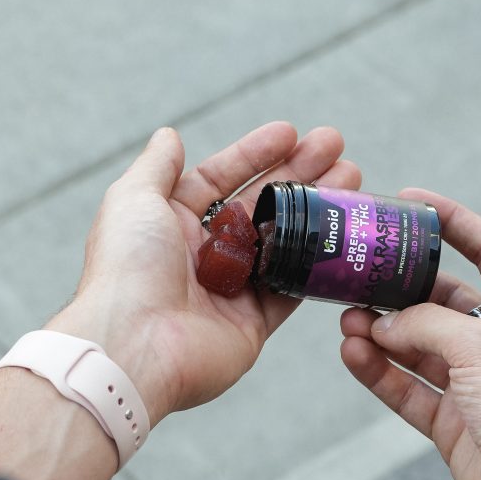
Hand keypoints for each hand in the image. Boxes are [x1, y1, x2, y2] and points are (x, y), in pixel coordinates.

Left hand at [49, 123, 360, 425]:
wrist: (135, 347)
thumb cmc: (127, 268)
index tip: (292, 133)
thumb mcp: (133, 199)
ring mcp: (229, 289)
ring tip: (353, 178)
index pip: (220, 178)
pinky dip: (316, 263)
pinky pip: (291, 288)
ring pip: (282, 241)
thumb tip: (169, 134)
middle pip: (259, 204)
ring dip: (316, 210)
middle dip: (298, 172)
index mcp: (170, 223)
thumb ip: (157, 165)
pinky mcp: (251, 323)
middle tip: (336, 146)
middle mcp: (200, 254)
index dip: (256, 154)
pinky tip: (343, 232)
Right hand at [340, 190, 480, 479]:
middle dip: (401, 290)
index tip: (414, 202)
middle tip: (363, 277)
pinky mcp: (452, 421)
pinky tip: (353, 354)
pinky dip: (378, 371)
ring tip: (348, 321)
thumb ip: (426, 324)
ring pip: (417, 346)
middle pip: (443, 301)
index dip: (455, 222)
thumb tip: (384, 324)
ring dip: (381, 333)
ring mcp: (475, 385)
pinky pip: (406, 387)